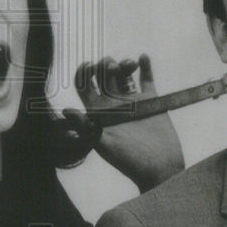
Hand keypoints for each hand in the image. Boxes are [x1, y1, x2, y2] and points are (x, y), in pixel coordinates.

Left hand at [66, 54, 183, 192]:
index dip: (83, 73)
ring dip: (124, 63)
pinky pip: (146, 79)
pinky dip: (145, 66)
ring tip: (130, 64)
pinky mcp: (152, 101)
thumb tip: (65, 111)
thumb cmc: (130, 162)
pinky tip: (143, 57)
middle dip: (105, 65)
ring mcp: (133, 101)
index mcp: (98, 112)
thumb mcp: (104, 144)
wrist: (161, 169)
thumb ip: (86, 127)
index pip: (84, 86)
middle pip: (104, 75)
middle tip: (112, 67)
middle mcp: (113, 104)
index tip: (88, 65)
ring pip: (124, 74)